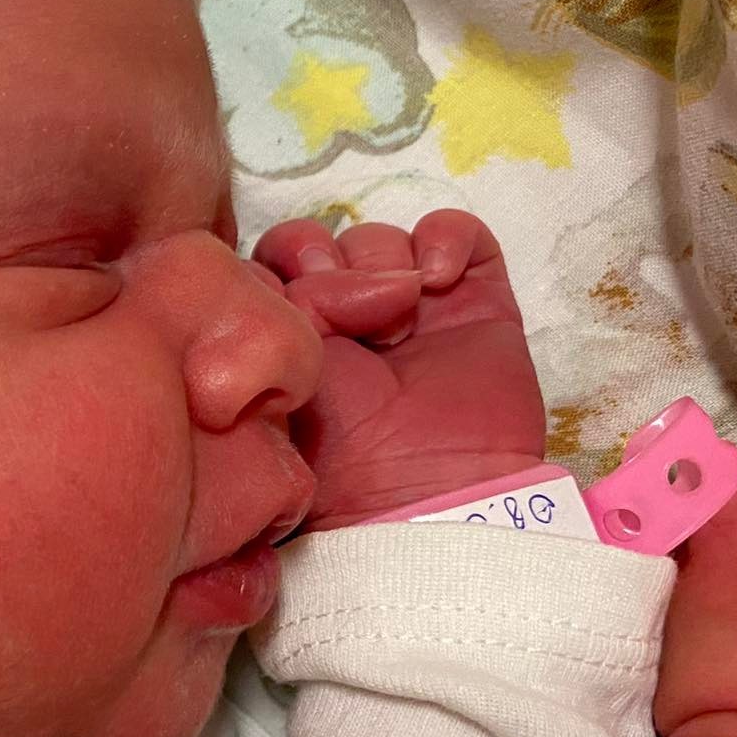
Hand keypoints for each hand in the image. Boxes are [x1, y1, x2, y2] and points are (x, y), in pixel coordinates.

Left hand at [252, 210, 544, 530]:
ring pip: (378, 239)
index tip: (283, 304)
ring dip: (379, 262)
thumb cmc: (341, 467)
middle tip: (335, 298)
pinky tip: (438, 279)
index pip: (263, 270)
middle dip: (319, 257)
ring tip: (396, 322)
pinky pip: (458, 233)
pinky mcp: (474, 303)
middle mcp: (343, 322)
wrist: (427, 503)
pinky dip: (445, 238)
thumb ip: (279, 320)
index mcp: (288, 345)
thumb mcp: (283, 392)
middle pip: (316, 242)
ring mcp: (410, 310)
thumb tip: (323, 270)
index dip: (270, 271)